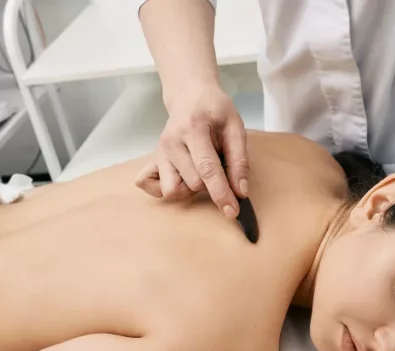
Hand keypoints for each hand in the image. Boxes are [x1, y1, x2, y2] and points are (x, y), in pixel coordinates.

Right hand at [135, 84, 249, 216]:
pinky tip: (181, 178)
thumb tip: (240, 192)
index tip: (232, 211)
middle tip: (217, 167)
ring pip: (173, 190)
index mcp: (193, 129)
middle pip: (193, 183)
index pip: (208, 169)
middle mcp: (171, 142)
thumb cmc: (214, 110)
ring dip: (190, 188)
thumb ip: (239, 160)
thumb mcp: (235, 127)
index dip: (221, 193)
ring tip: (199, 171)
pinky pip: (154, 187)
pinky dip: (167, 189)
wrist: (190, 95)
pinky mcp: (153, 159)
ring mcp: (159, 151)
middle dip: (209, 185)